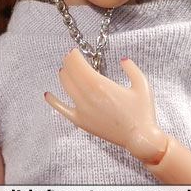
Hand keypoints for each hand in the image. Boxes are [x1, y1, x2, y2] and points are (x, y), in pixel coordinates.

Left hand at [44, 49, 167, 163]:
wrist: (140, 138)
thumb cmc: (142, 112)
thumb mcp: (142, 84)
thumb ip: (132, 68)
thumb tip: (123, 60)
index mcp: (101, 85)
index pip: (79, 66)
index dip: (74, 57)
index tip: (74, 51)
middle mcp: (88, 96)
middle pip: (71, 74)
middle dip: (69, 63)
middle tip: (69, 57)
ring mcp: (82, 110)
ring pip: (67, 88)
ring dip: (64, 76)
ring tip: (64, 70)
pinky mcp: (81, 122)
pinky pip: (62, 110)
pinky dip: (53, 102)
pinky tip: (48, 94)